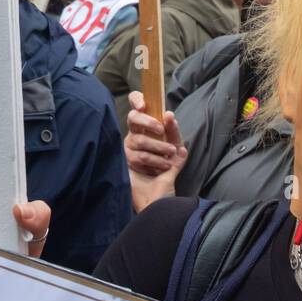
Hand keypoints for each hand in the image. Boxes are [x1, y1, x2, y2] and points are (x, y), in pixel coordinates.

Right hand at [124, 90, 187, 212]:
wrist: (159, 200)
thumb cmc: (166, 175)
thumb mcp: (176, 153)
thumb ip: (175, 136)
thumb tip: (170, 116)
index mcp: (146, 129)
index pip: (135, 105)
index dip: (136, 99)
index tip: (144, 104)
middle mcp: (134, 135)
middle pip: (133, 118)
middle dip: (149, 121)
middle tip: (161, 129)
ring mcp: (128, 148)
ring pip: (140, 140)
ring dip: (159, 149)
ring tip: (169, 159)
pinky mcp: (125, 162)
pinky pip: (139, 156)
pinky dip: (154, 162)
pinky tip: (160, 170)